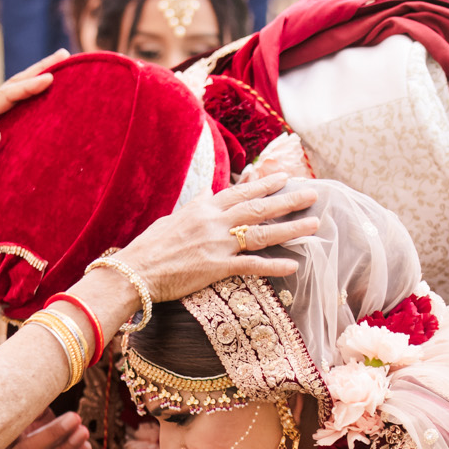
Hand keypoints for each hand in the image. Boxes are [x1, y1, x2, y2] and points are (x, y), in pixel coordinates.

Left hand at [0, 52, 62, 197]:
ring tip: (59, 68)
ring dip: (36, 79)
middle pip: (14, 84)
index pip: (7, 96)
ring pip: (15, 93)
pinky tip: (43, 96)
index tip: (50, 78)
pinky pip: (15, 107)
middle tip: (63, 55)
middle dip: (38, 69)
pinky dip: (30, 97)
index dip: (28, 86)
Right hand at [111, 174, 318, 304]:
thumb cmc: (149, 248)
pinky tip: (293, 265)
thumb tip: (205, 198)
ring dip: (290, 228)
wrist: (134, 271)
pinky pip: (251, 266)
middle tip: (312, 194)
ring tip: (314, 224)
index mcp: (203, 209)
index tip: (283, 177)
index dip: (263, 184)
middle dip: (287, 199)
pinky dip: (273, 265)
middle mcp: (214, 222)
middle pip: (258, 207)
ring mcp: (217, 244)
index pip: (239, 192)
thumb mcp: (172, 220)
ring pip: (261, 233)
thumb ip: (194, 209)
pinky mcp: (216, 267)